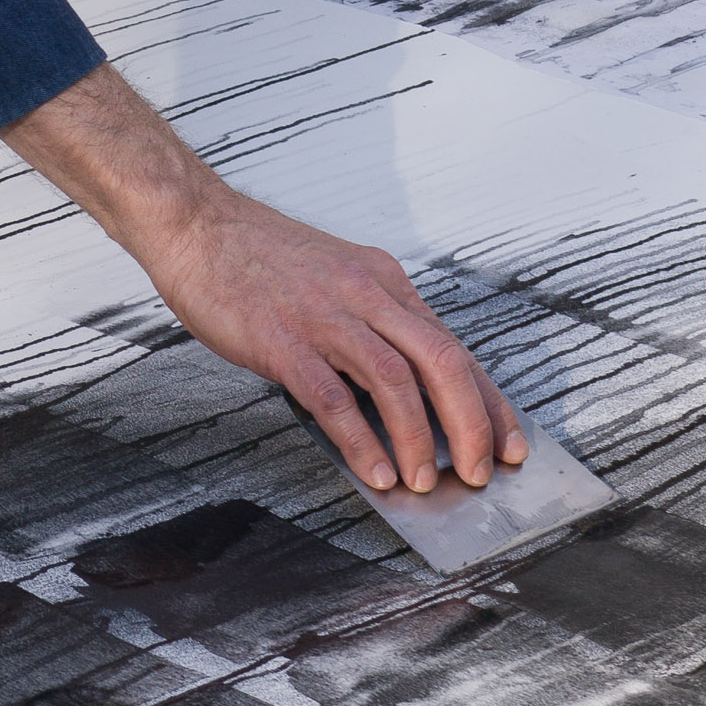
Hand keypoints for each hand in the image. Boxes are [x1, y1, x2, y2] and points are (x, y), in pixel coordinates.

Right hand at [2, 64, 527, 495]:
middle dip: (472, 425)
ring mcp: (326, 316)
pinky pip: (334, 397)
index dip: (491, 401)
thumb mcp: (335, 279)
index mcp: (385, 282)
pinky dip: (361, 440)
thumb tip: (399, 393)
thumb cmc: (257, 260)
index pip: (456, 347)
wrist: (196, 224)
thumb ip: (370, 326)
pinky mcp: (283, 340)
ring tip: (425, 481)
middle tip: (480, 474)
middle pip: (442, 362)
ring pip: (397, 380)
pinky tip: (374, 471)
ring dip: (419, 439)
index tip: (510, 443)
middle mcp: (367, 295)